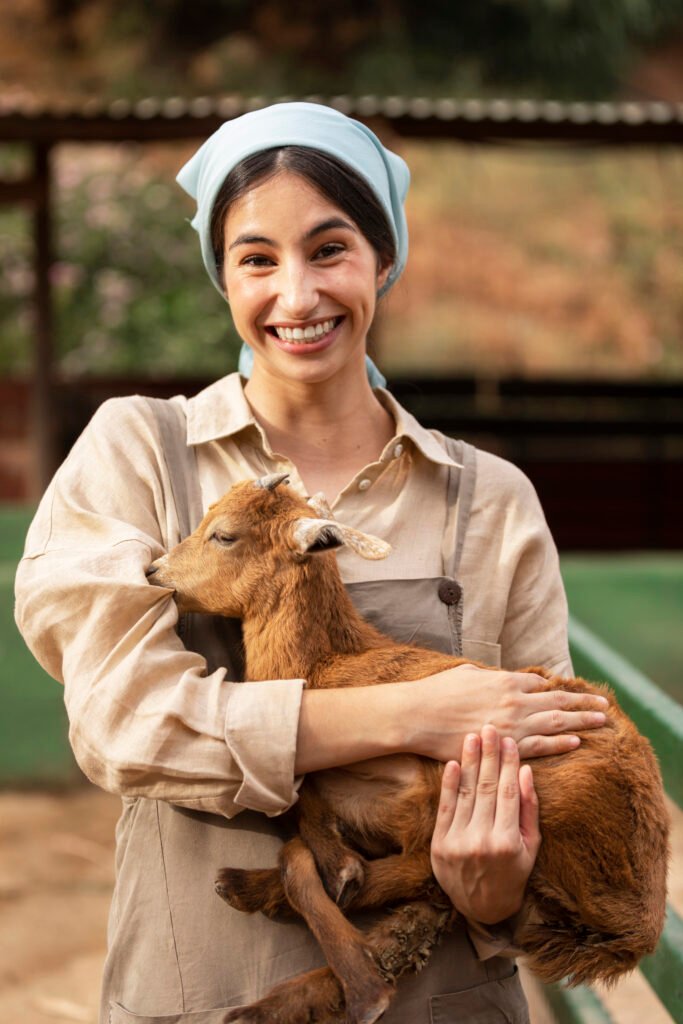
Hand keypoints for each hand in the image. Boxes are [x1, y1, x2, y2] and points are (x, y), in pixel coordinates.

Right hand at [410, 663, 607, 761]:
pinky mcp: (505, 746)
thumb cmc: (436, 693)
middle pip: (558, 701)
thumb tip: (498, 677)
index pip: (540, 684)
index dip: (557, 689)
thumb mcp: (466, 673)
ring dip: (582, 720)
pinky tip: (577, 741)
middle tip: (605, 704)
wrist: (418, 716)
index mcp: (505, 681)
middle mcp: (515, 701)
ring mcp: (513, 725)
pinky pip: (540, 745)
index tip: (571, 693)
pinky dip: (560, 743)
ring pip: (557, 722)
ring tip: (603, 719)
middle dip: (583, 702)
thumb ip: (488, 676)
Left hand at [430, 725, 540, 923]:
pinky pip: (446, 807)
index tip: (510, 741)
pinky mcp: (439, 844)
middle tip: (490, 727)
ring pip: (466, 793)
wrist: (481, 907)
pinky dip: (449, 783)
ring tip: (472, 736)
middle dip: (489, 755)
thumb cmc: (513, 874)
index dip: (509, 764)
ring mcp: (458, 842)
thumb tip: (527, 772)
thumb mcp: (531, 847)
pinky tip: (453, 762)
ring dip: (470, 761)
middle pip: (487, 788)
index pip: (510, 793)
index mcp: (508, 842)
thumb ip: (529, 809)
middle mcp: (482, 841)